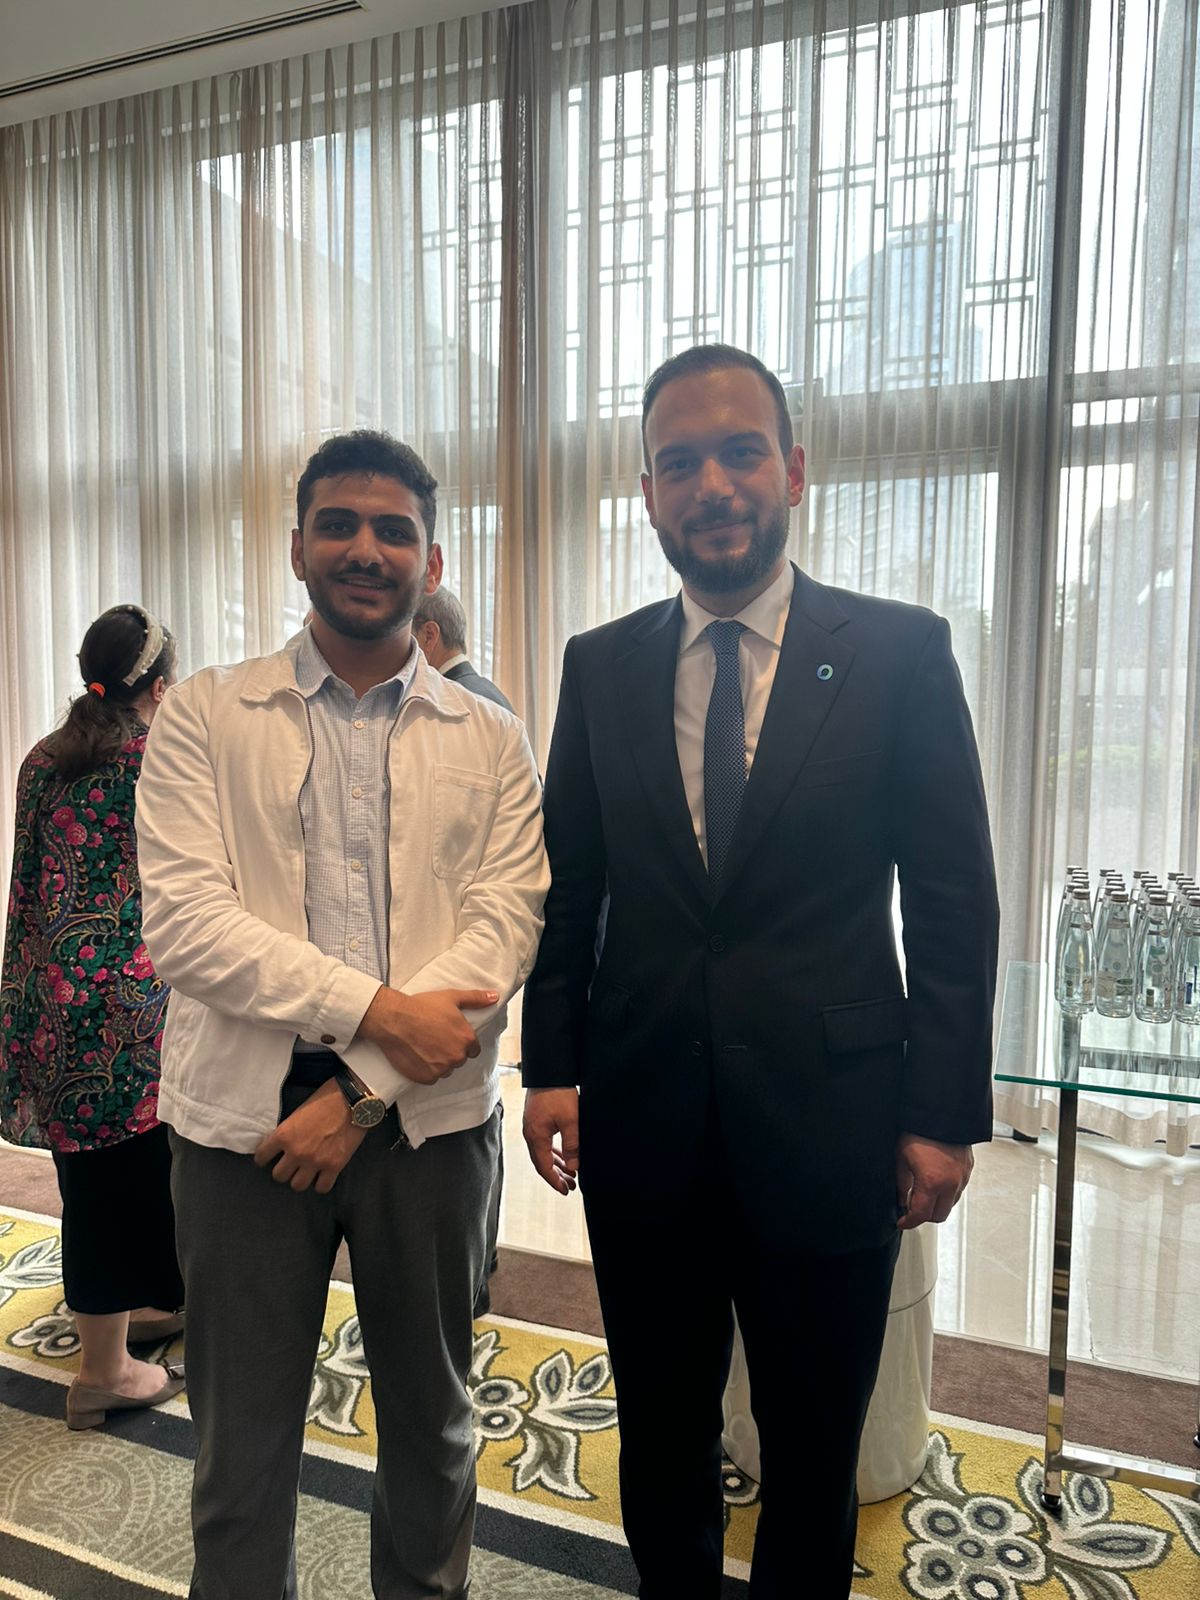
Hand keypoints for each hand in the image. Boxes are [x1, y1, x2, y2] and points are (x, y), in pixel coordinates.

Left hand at [253, 1079, 366, 1193]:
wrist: (352, 1099)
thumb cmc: (325, 1099)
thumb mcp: (298, 1112)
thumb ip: (288, 1131)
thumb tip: (283, 1144)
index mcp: (284, 1135)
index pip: (262, 1156)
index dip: (264, 1158)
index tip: (267, 1158)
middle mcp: (296, 1152)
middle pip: (278, 1176)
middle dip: (283, 1170)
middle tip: (290, 1165)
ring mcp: (315, 1161)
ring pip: (297, 1185)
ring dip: (300, 1179)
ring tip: (305, 1172)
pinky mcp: (334, 1166)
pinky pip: (322, 1187)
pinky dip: (321, 1183)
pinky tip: (323, 1176)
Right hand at [356, 986, 497, 1084]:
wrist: (393, 1019)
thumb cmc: (421, 1007)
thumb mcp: (452, 997)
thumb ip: (476, 998)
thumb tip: (494, 996)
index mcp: (466, 1039)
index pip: (473, 1049)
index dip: (462, 1042)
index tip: (450, 1036)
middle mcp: (457, 1057)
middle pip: (459, 1059)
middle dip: (450, 1051)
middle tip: (435, 1038)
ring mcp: (441, 1069)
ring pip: (446, 1069)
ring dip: (439, 1062)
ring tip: (425, 1046)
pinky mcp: (426, 1078)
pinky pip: (432, 1077)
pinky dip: (426, 1070)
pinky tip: (418, 1056)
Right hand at [522, 1087, 579, 1194]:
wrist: (549, 1070)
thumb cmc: (559, 1093)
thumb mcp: (571, 1120)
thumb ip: (572, 1145)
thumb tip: (574, 1167)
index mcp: (536, 1136)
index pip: (544, 1166)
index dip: (555, 1181)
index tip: (566, 1190)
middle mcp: (531, 1134)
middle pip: (542, 1162)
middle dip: (556, 1175)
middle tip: (571, 1186)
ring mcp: (532, 1127)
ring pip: (543, 1152)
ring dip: (556, 1164)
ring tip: (570, 1174)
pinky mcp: (537, 1120)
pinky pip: (544, 1143)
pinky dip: (554, 1152)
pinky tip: (564, 1156)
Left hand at [895, 1132, 973, 1228]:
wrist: (941, 1112)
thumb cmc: (919, 1131)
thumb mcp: (901, 1158)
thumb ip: (901, 1184)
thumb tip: (902, 1200)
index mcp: (932, 1183)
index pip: (921, 1215)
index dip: (909, 1222)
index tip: (902, 1222)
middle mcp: (951, 1184)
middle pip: (939, 1216)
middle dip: (924, 1216)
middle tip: (911, 1209)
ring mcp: (962, 1177)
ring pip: (951, 1204)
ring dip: (938, 1205)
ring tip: (924, 1194)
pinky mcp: (968, 1169)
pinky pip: (958, 1190)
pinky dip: (947, 1192)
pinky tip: (937, 1183)